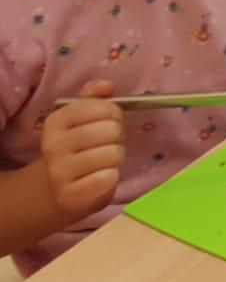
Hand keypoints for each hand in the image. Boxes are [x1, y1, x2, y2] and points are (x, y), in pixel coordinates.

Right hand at [39, 80, 124, 219]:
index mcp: (56, 120)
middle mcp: (52, 145)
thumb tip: (106, 85)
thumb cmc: (79, 146)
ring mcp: (59, 172)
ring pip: (113, 154)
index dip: (115, 114)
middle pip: (111, 130)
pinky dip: (112, 177)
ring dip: (116, 156)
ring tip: (105, 160)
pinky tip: (101, 177)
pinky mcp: (70, 196)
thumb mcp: (82, 117)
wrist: (60, 187)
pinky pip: (108, 179)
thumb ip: (94, 97)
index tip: (110, 121)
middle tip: (109, 143)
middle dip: (118, 136)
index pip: (104, 107)